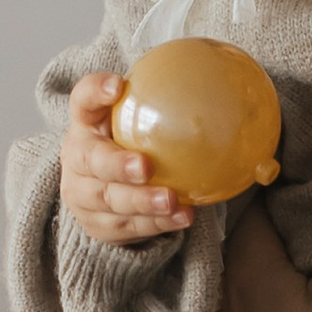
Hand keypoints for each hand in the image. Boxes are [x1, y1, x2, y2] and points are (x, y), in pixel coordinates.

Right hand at [60, 70, 192, 247]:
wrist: (103, 196)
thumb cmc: (130, 147)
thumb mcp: (139, 123)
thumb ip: (167, 105)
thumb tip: (234, 85)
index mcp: (86, 123)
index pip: (83, 100)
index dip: (96, 92)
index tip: (118, 86)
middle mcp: (77, 158)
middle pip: (92, 161)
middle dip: (116, 165)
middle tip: (145, 166)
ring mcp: (82, 194)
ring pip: (110, 199)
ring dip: (142, 201)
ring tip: (171, 200)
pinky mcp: (97, 225)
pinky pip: (128, 226)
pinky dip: (156, 223)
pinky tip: (182, 217)